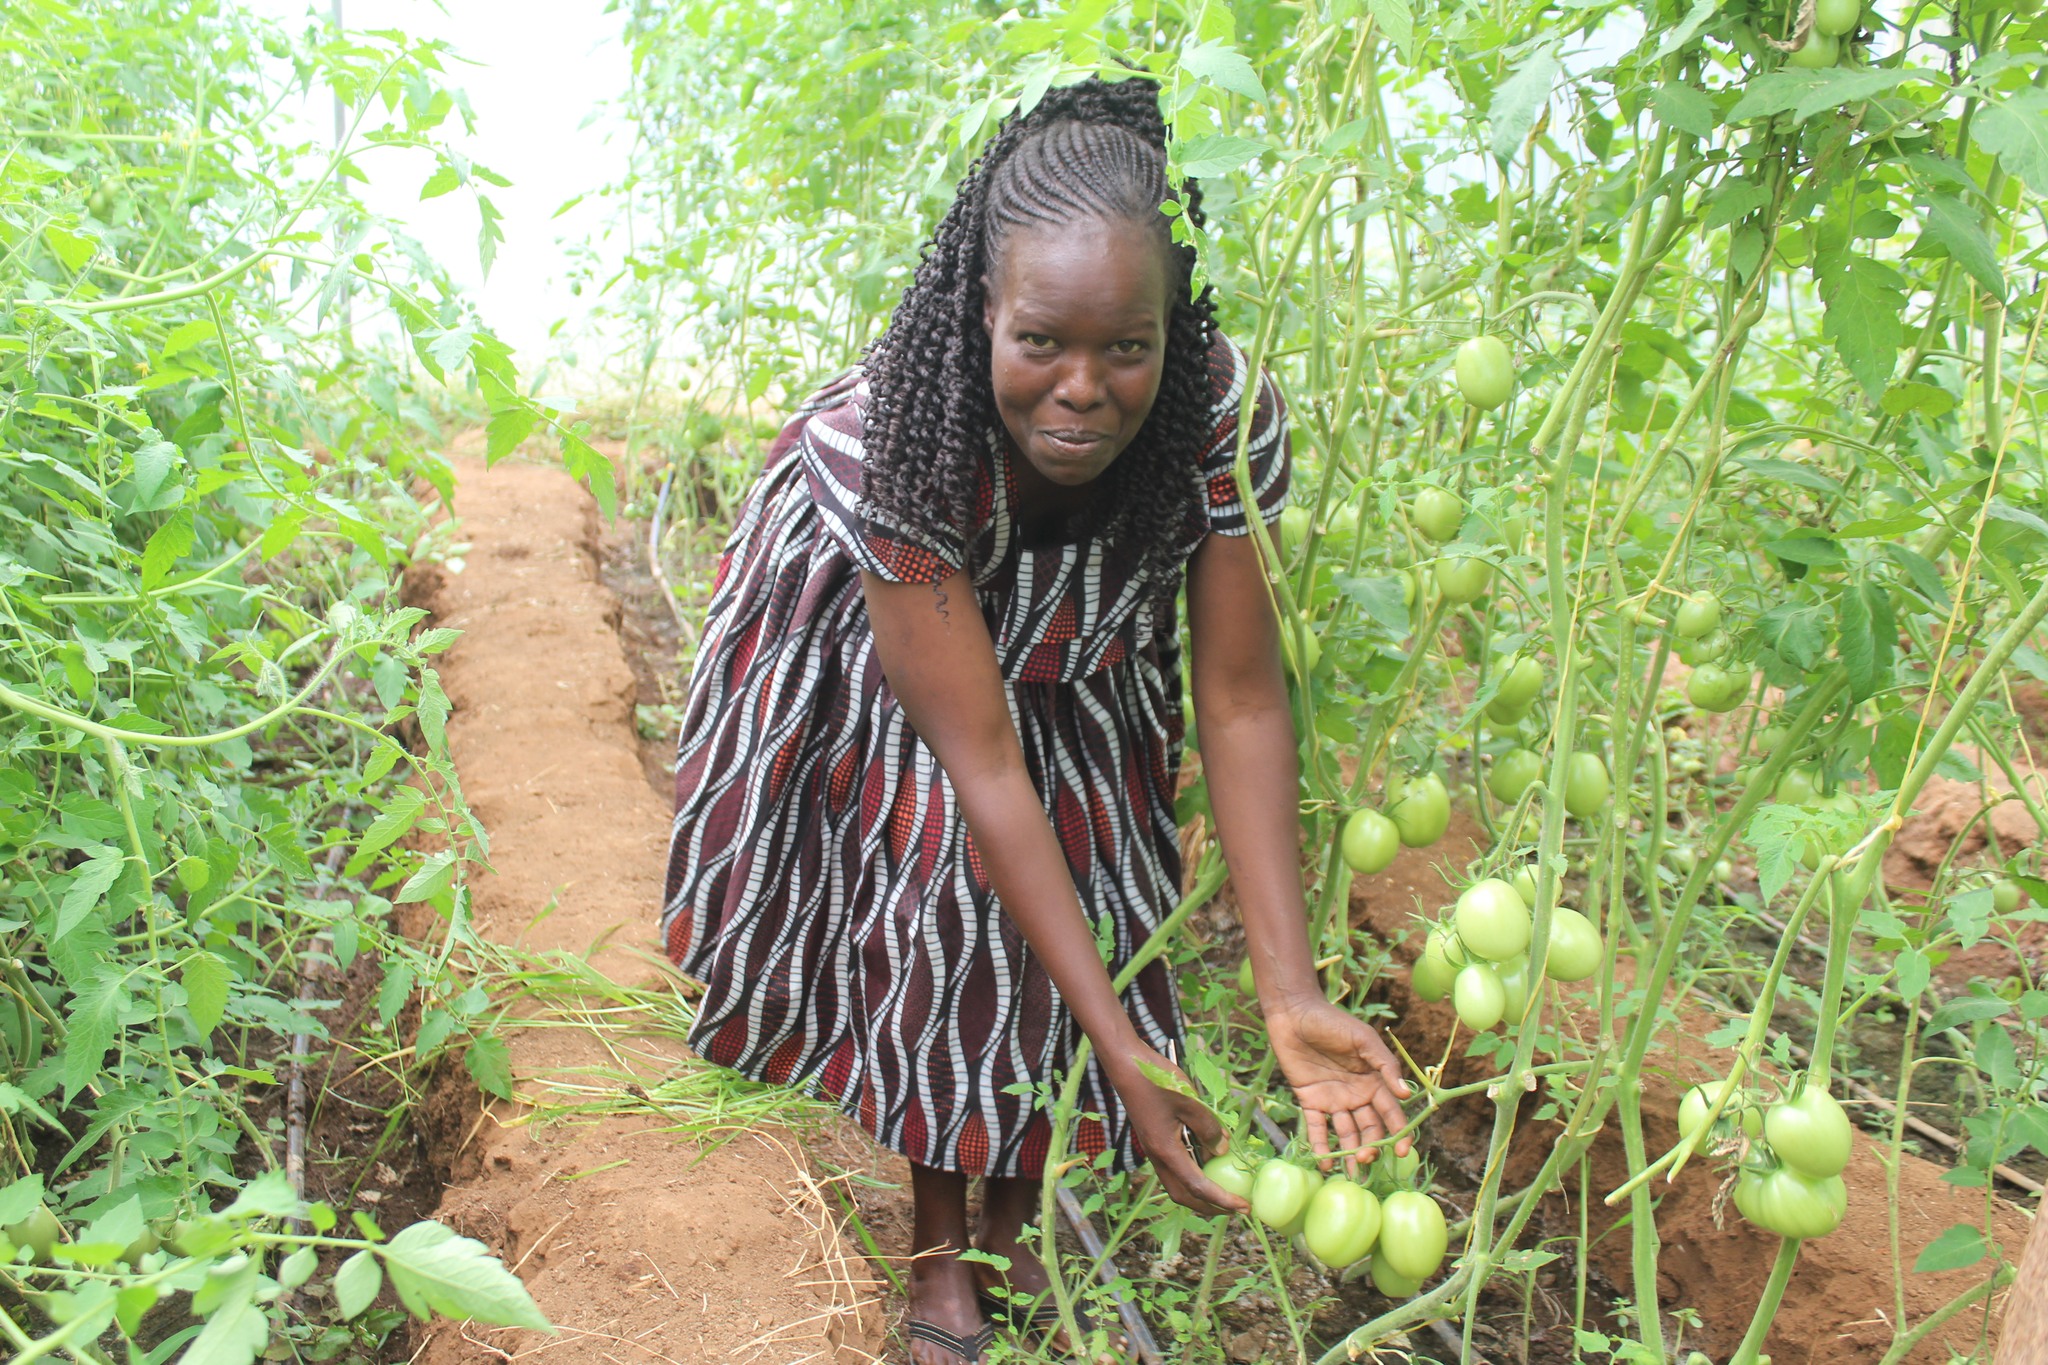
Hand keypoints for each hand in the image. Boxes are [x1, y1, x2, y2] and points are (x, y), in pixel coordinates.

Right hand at [1101, 1039, 1248, 1216]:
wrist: (1126, 1066)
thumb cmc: (1157, 1081)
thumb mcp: (1190, 1101)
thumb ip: (1208, 1128)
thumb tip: (1223, 1150)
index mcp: (1166, 1151)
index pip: (1198, 1186)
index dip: (1223, 1200)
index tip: (1244, 1207)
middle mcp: (1158, 1157)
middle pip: (1183, 1195)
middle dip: (1210, 1207)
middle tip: (1235, 1208)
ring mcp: (1154, 1150)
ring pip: (1177, 1184)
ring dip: (1201, 1194)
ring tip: (1225, 1191)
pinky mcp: (1155, 1141)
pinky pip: (1175, 1168)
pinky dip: (1193, 1175)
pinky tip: (1209, 1163)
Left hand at [1265, 997, 1412, 1174]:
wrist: (1294, 1014)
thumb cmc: (1333, 1022)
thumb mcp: (1364, 1040)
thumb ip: (1385, 1066)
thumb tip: (1406, 1095)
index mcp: (1374, 1081)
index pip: (1391, 1112)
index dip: (1399, 1132)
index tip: (1404, 1151)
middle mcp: (1357, 1095)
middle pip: (1369, 1128)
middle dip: (1372, 1146)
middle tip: (1368, 1159)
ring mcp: (1333, 1100)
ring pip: (1346, 1133)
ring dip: (1350, 1152)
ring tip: (1352, 1171)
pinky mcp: (1310, 1101)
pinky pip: (1317, 1128)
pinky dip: (1320, 1146)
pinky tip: (1323, 1163)